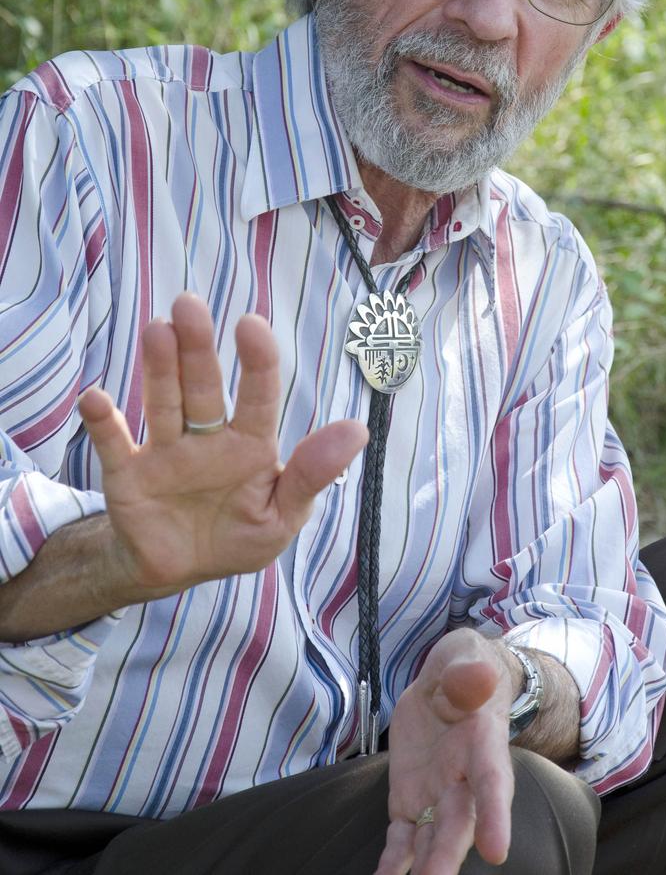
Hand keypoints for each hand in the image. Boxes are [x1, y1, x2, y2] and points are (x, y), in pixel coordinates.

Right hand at [78, 292, 367, 597]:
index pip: (258, 395)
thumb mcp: (282, 515)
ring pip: (164, 403)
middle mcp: (207, 436)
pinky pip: (114, 445)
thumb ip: (312, 475)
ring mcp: (166, 452)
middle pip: (203, 386)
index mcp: (250, 443)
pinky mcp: (129, 475)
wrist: (178, 571)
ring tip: (157, 329)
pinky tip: (97, 399)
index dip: (257, 361)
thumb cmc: (237, 535)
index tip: (250, 325)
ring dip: (158, 368)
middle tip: (189, 305)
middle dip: (196, 348)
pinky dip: (103, 423)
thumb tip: (357, 429)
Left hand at [376, 628, 514, 874]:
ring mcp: (437, 794)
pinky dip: (394, 862)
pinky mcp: (410, 800)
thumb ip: (467, 672)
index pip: (491, 782)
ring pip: (432, 839)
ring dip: (424, 867)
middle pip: (460, 823)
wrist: (450, 682)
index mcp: (483, 744)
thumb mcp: (466, 657)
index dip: (495, 814)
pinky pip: (402, 837)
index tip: (498, 850)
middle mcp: (464, 779)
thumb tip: (478, 676)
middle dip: (449, 856)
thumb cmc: (466, 669)